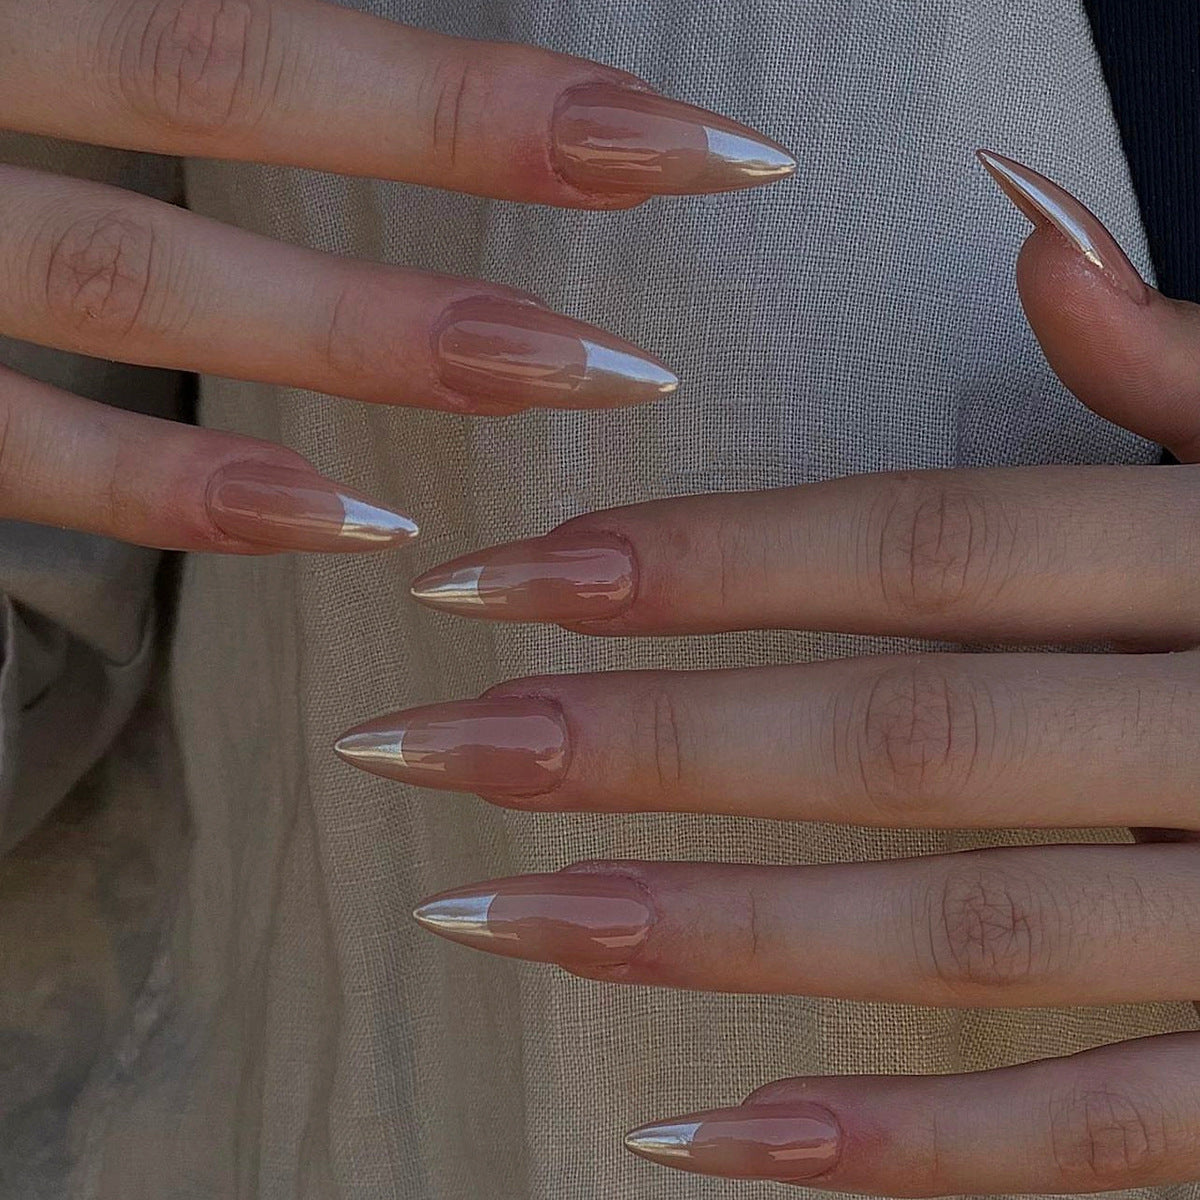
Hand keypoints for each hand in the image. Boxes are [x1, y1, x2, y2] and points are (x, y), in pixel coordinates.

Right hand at [0, 0, 791, 552]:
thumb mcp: (41, 27)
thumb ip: (155, 24)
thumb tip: (327, 40)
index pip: (275, 3)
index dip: (496, 84)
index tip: (691, 138)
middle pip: (235, 77)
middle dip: (482, 146)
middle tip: (702, 192)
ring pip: (141, 276)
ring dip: (368, 335)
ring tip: (575, 380)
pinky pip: (14, 445)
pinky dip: (175, 488)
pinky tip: (341, 523)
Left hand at [336, 153, 1199, 1193]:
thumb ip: (1184, 359)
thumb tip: (1029, 224)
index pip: (904, 548)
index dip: (689, 561)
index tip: (495, 582)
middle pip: (881, 737)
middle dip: (636, 747)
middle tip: (423, 754)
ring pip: (947, 931)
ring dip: (707, 932)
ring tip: (501, 924)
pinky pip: (1085, 1133)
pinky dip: (900, 1146)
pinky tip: (707, 1135)